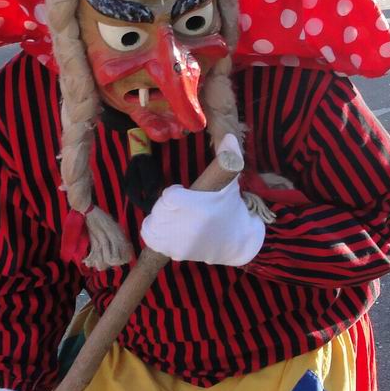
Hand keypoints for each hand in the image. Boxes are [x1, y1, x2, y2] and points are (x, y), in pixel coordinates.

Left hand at [140, 134, 265, 265]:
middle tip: (180, 207)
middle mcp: (187, 226)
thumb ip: (228, 159)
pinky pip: (152, 238)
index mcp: (198, 207)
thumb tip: (230, 136)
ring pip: (153, 223)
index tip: (184, 193)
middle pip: (160, 209)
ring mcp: (180, 242)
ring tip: (173, 217)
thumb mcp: (230, 184)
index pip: (168, 196)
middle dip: (167, 206)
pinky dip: (154, 232)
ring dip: (159, 218)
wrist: (237, 242)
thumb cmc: (230, 209)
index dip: (175, 193)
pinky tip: (167, 229)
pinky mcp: (176, 253)